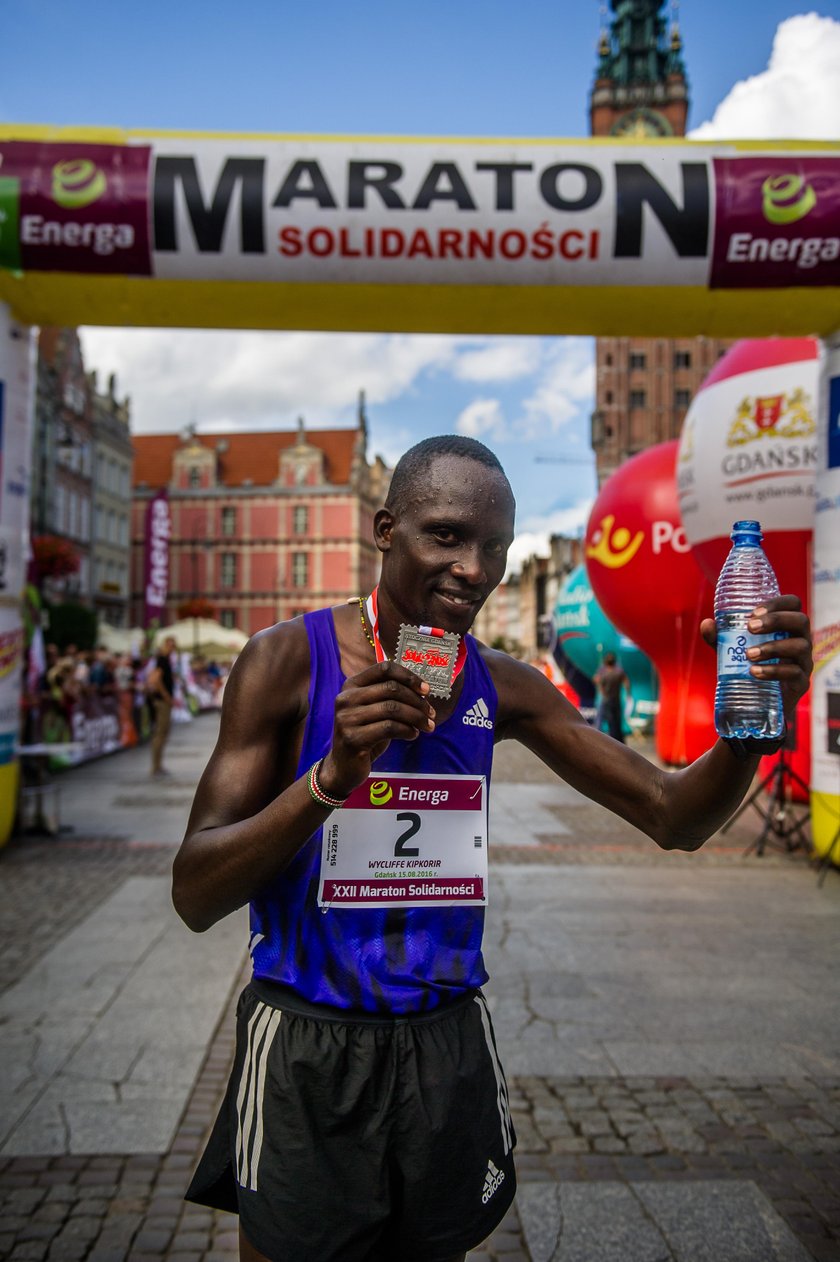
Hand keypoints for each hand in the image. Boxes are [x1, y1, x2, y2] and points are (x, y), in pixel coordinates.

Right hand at [319, 661, 435, 797]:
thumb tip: (422, 691)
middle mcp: (346, 698)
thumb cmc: (365, 735)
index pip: (384, 668)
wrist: (343, 766)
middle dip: (417, 701)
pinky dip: (407, 730)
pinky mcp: (353, 738)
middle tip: (431, 713)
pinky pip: (389, 728)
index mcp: (351, 685)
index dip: (409, 677)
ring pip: (393, 709)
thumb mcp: (374, 710)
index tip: (426, 689)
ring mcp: (347, 718)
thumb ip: (390, 697)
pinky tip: (413, 735)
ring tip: (427, 726)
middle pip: (391, 689)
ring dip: (416, 717)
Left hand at [700, 594, 812, 723]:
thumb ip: (720, 638)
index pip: (792, 604)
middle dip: (776, 620)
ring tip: (749, 654)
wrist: (758, 705)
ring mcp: (804, 662)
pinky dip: (774, 671)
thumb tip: (707, 623)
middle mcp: (800, 640)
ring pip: (800, 646)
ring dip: (773, 647)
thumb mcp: (732, 651)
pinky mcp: (802, 683)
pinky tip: (755, 672)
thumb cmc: (749, 667)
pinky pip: (795, 673)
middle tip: (751, 627)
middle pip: (801, 620)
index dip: (777, 603)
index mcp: (787, 626)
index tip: (754, 611)